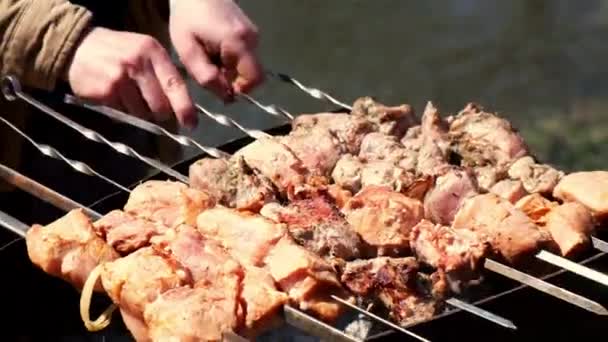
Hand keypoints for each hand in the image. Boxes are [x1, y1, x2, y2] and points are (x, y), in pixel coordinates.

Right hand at [65, 27, 197, 127]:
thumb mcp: (144, 50)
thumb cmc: (119, 51)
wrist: (79, 46)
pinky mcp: (105, 91)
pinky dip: (122, 109)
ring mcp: (120, 78)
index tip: (191, 123)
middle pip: (160, 105)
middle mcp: (137, 63)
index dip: (185, 107)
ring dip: (139, 112)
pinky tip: (115, 95)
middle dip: (160, 113)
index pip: (175, 85)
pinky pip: (123, 112)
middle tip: (154, 110)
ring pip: (142, 112)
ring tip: (128, 95)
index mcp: (152, 52)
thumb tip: (182, 104)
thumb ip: (163, 72)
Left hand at [169, 0, 263, 100]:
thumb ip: (205, 75)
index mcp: (239, 43)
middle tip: (207, 68)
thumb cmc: (187, 17)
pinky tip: (213, 48)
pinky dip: (229, 59)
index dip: (240, 90)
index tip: (220, 87)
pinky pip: (244, 56)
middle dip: (230, 79)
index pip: (255, 79)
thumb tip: (225, 96)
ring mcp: (253, 34)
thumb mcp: (188, 50)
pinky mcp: (250, 32)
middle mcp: (253, 39)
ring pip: (246, 66)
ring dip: (228, 69)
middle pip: (249, 74)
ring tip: (207, 56)